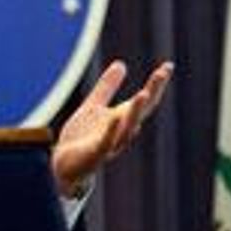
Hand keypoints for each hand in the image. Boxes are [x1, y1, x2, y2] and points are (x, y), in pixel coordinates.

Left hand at [51, 60, 174, 196]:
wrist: (62, 167)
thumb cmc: (80, 138)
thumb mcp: (92, 107)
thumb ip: (106, 88)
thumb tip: (121, 64)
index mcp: (121, 119)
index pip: (144, 101)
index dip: (156, 84)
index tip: (168, 65)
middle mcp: (120, 132)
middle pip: (140, 112)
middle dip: (151, 93)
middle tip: (160, 74)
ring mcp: (110, 145)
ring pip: (127, 128)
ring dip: (135, 112)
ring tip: (143, 93)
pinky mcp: (94, 155)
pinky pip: (105, 143)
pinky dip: (111, 131)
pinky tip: (115, 118)